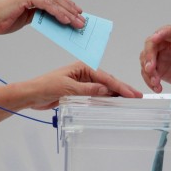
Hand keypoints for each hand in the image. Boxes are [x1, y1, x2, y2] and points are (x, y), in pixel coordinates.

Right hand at [0, 0, 85, 35]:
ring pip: (53, 0)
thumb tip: (55, 18)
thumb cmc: (1, 20)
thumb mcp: (25, 15)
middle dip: (70, 8)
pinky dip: (58, 12)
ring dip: (67, 12)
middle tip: (81, 19)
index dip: (65, 3)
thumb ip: (39, 13)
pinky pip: (47, 4)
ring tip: (77, 22)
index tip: (76, 11)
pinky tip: (66, 20)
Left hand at [17, 62, 142, 109]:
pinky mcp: (81, 92)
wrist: (32, 94)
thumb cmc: (45, 86)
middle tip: (137, 97)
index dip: (120, 86)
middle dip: (122, 89)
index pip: (106, 78)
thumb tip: (105, 90)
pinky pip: (97, 95)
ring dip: (116, 94)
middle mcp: (85, 73)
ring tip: (130, 100)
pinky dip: (106, 99)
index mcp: (83, 67)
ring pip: (104, 89)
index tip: (131, 94)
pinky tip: (114, 103)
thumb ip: (87, 89)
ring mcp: (84, 83)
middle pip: (108, 82)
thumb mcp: (67, 88)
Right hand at [139, 25, 170, 92]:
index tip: (154, 38)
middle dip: (148, 56)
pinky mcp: (157, 67)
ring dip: (147, 71)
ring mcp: (160, 55)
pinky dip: (149, 80)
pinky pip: (147, 72)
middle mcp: (167, 45)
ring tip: (155, 82)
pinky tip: (156, 87)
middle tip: (150, 69)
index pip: (169, 31)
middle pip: (151, 44)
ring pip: (145, 58)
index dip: (161, 33)